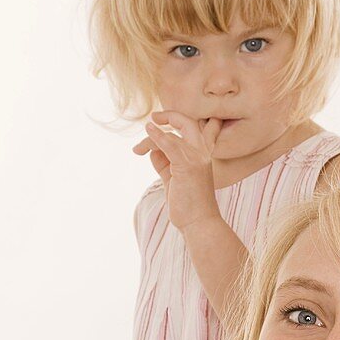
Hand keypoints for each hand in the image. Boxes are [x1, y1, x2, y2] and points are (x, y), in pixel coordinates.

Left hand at [132, 110, 222, 230]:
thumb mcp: (174, 179)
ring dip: (149, 140)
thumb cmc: (188, 204)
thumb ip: (164, 162)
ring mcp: (196, 158)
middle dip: (170, 116)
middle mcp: (202, 154)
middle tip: (153, 118)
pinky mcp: (187, 166)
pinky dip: (156, 136)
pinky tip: (149, 130)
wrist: (199, 223)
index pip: (197, 130)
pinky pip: (169, 144)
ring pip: (170, 136)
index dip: (180, 121)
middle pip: (187, 123)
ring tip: (137, 150)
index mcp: (201, 156)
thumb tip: (152, 151)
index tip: (161, 120)